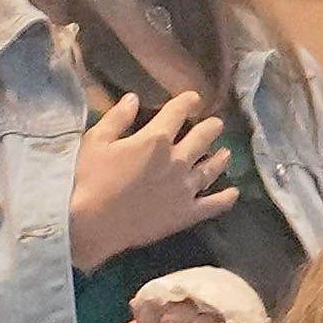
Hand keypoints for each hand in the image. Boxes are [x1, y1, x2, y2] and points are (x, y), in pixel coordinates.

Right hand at [70, 91, 236, 271]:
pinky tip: (234, 193)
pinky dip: (225, 198)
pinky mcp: (186, 213)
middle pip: (202, 138)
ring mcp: (185, 188)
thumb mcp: (96, 141)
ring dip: (221, 158)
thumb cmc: (89, 179)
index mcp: (156, 140)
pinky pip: (213, 204)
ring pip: (211, 169)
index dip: (187, 102)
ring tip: (226, 152)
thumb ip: (117, 118)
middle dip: (210, 127)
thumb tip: (133, 97)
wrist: (91, 224)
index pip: (177, 113)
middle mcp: (178, 160)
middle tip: (216, 124)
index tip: (194, 98)